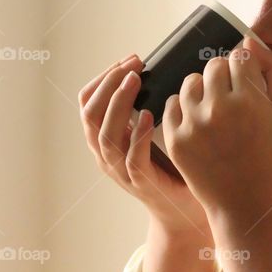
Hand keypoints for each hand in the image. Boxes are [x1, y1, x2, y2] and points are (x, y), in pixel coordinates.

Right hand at [79, 53, 212, 240]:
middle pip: (90, 115)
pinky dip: (136, 136)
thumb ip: (143, 107)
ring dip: (119, 104)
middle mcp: (106, 155)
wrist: (184, 210)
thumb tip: (152, 69)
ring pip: (105, 136)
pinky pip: (131, 160)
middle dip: (109, 84)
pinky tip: (147, 116)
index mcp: (104, 139)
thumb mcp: (149, 132)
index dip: (103, 78)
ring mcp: (121, 172)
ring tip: (136, 81)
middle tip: (133, 66)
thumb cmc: (170, 166)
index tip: (128, 60)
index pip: (86, 102)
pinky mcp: (142, 185)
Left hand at [162, 37, 271, 225]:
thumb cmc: (271, 159)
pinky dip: (184, 107)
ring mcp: (194, 125)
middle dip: (224, 74)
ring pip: (191, 82)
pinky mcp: (176, 140)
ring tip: (213, 106)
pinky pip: (172, 104)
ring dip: (202, 88)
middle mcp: (219, 109)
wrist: (247, 204)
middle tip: (231, 94)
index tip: (247, 81)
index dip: (245, 67)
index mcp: (250, 101)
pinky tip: (197, 119)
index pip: (240, 57)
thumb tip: (249, 42)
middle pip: (214, 66)